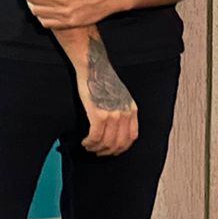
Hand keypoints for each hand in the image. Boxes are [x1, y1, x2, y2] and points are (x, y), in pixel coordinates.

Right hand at [76, 38, 137, 155]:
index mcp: (132, 109)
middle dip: (107, 152)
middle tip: (97, 152)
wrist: (94, 66)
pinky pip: (95, 137)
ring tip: (89, 147)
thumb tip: (115, 129)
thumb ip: (121, 111)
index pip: (131, 137)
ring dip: (96, 149)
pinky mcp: (99, 114)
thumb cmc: (103, 79)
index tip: (112, 151)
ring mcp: (113, 114)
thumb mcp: (121, 95)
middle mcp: (125, 113)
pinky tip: (85, 142)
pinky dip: (89, 143)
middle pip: (119, 143)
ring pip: (106, 142)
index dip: (121, 148)